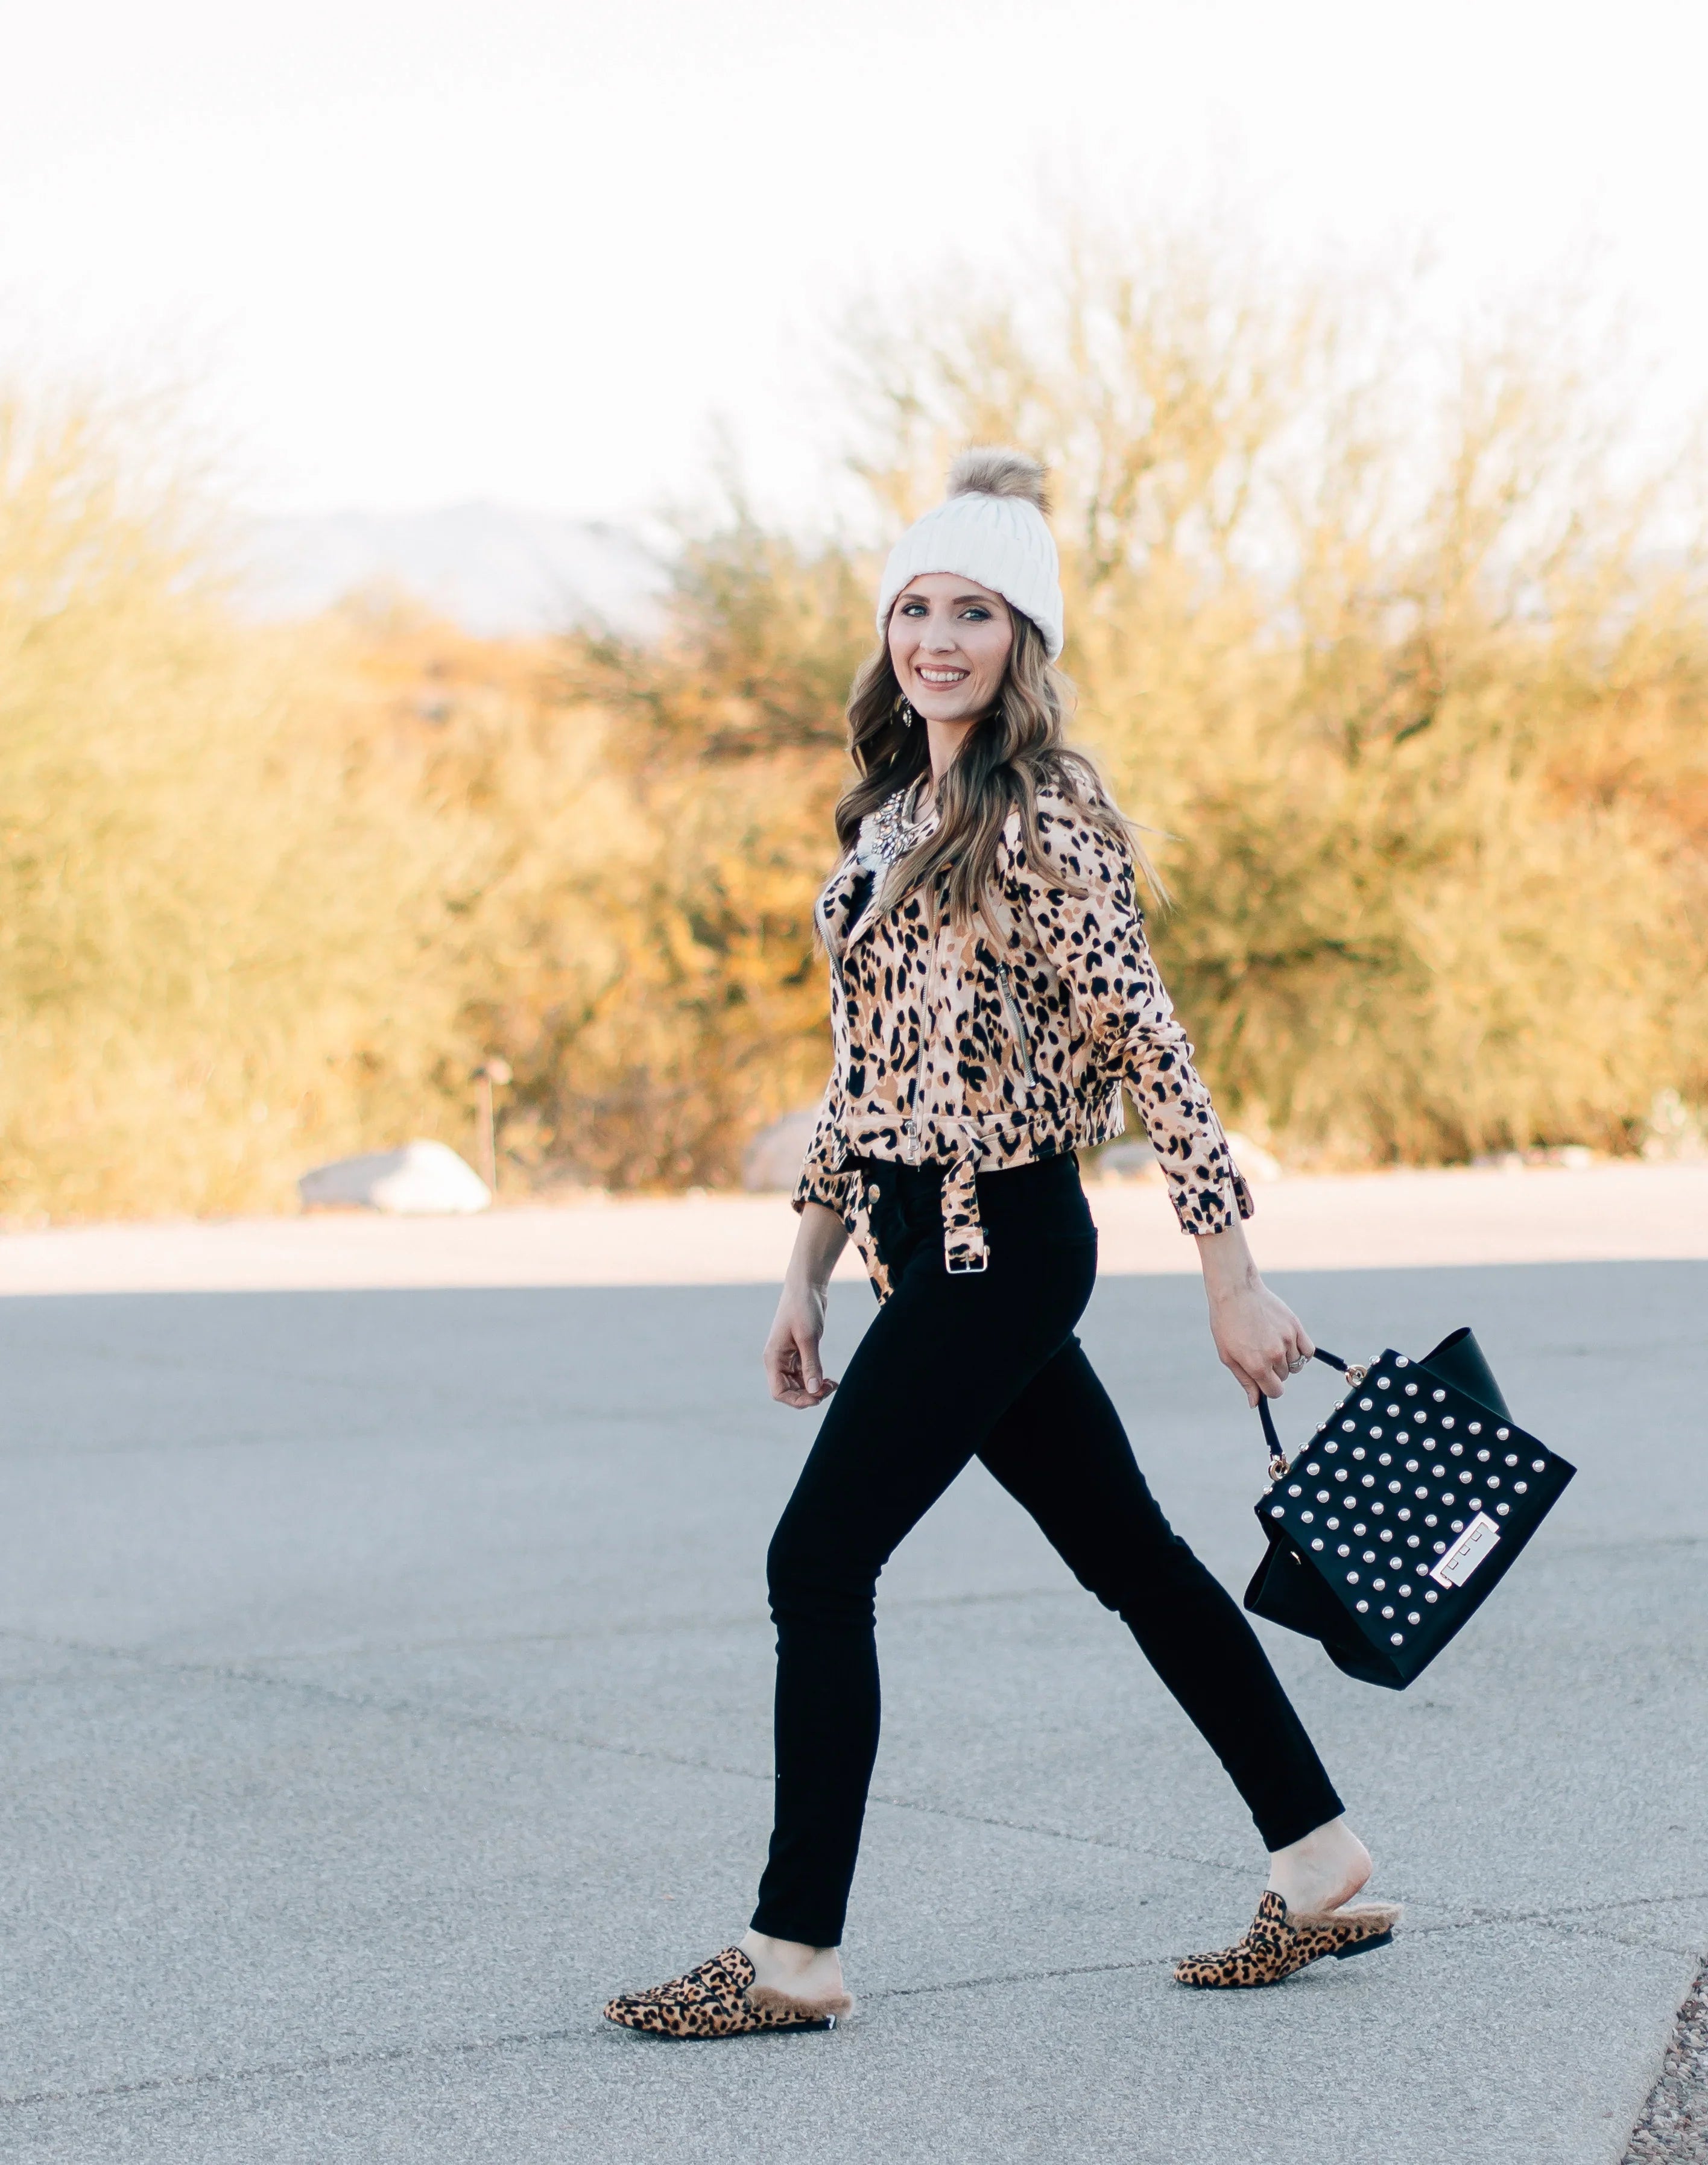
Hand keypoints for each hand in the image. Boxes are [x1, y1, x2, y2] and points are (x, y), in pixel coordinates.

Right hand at [764, 1280, 838, 1408]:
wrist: (807, 1286)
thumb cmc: (803, 1307)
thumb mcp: (808, 1337)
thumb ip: (811, 1365)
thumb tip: (814, 1390)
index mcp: (773, 1358)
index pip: (779, 1392)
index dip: (797, 1400)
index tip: (818, 1396)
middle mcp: (778, 1361)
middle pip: (789, 1391)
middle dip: (809, 1395)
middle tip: (830, 1389)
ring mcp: (788, 1357)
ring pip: (799, 1385)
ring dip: (814, 1388)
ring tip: (833, 1384)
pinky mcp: (799, 1352)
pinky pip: (805, 1374)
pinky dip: (816, 1379)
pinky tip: (830, 1379)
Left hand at [1195, 1224, 1312, 1404]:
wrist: (1236, 1291)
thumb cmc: (1226, 1323)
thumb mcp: (1228, 1356)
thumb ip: (1245, 1380)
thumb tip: (1255, 1403)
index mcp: (1257, 1366)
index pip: (1275, 1391)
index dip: (1268, 1388)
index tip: (1263, 1380)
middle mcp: (1275, 1355)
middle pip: (1284, 1377)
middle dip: (1274, 1371)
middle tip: (1260, 1354)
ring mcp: (1288, 1340)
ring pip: (1296, 1364)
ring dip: (1286, 1359)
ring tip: (1270, 1343)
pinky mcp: (1296, 1327)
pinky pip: (1308, 1350)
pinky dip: (1301, 1351)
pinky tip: (1288, 1343)